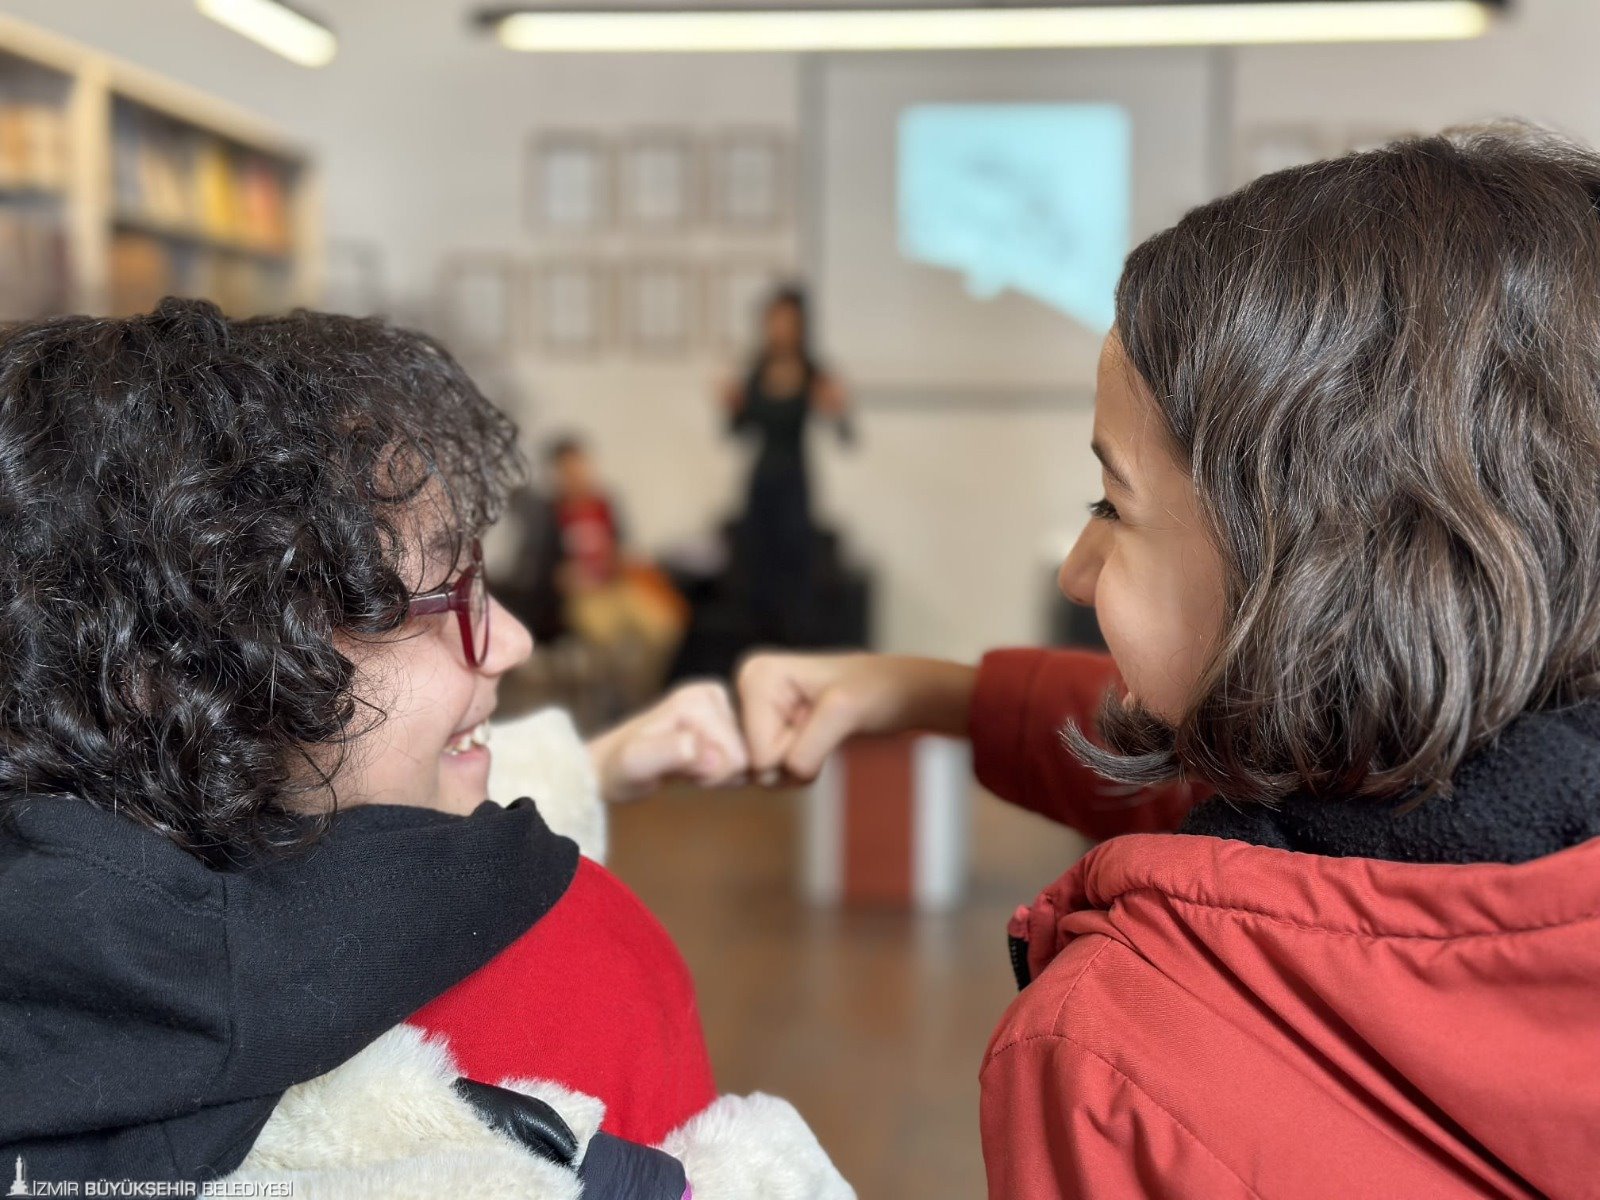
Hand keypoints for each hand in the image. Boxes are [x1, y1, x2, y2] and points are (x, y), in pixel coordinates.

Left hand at [587, 681, 750, 802]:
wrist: (611, 766)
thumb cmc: (621, 769)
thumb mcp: (636, 764)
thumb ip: (667, 752)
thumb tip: (698, 747)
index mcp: (697, 699)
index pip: (737, 755)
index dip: (713, 775)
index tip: (680, 770)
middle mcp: (711, 693)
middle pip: (746, 752)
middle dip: (718, 771)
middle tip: (684, 770)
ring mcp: (717, 702)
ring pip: (746, 753)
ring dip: (719, 770)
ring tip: (687, 767)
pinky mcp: (721, 714)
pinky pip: (742, 751)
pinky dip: (722, 767)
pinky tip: (697, 764)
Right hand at [736, 653, 976, 782]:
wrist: (897, 691)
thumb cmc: (878, 690)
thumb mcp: (844, 712)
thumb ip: (807, 747)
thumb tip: (785, 773)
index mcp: (756, 676)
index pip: (757, 753)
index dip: (794, 752)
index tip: (821, 723)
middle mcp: (748, 689)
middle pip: (755, 766)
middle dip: (793, 762)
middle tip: (826, 731)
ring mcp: (757, 710)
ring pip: (765, 773)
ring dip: (799, 766)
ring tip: (824, 733)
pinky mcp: (769, 727)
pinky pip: (774, 771)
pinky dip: (800, 766)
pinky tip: (818, 738)